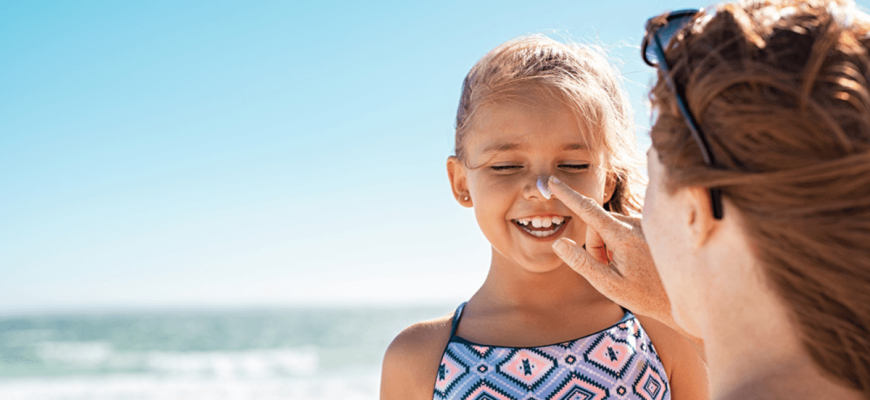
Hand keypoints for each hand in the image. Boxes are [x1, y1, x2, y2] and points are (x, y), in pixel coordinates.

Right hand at [548, 176, 700, 343]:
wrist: (683, 298)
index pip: (588, 210)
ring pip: (610, 228)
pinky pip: (623, 230)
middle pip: (597, 226)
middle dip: (595, 246)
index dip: (567, 195)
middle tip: (608, 270)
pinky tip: (635, 263)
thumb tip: (559, 243)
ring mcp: (645, 224)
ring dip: (609, 247)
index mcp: (623, 235)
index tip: (552, 182)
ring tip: (625, 269)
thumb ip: (581, 262)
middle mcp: (636, 223)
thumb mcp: (607, 284)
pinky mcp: (650, 228)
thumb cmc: (645, 296)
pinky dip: (621, 245)